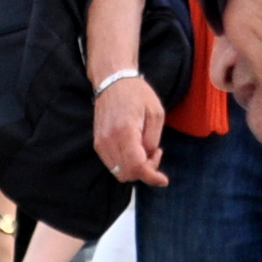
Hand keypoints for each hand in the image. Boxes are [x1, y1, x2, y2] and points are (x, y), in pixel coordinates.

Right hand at [94, 74, 169, 190]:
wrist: (113, 81)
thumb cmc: (137, 94)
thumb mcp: (156, 114)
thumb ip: (152, 141)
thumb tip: (148, 159)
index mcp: (125, 131)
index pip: (137, 166)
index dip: (152, 177)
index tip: (163, 180)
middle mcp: (109, 140)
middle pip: (127, 173)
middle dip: (145, 171)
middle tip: (155, 154)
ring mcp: (100, 142)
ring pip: (119, 172)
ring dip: (135, 168)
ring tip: (146, 150)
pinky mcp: (98, 142)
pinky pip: (112, 164)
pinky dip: (125, 163)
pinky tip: (135, 149)